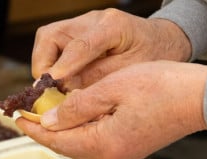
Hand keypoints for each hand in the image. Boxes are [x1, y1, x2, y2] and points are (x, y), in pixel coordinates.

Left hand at [16, 61, 206, 158]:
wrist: (202, 98)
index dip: (35, 131)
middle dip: (45, 131)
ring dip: (61, 130)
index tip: (17, 120)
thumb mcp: (112, 89)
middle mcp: (113, 155)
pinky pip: (96, 140)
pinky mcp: (130, 146)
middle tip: (26, 116)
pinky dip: (80, 129)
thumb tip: (49, 121)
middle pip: (68, 146)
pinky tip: (73, 116)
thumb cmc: (163, 88)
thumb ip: (76, 107)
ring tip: (44, 114)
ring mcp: (123, 153)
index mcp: (106, 143)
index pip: (58, 141)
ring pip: (81, 143)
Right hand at [32, 9, 191, 88]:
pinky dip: (51, 66)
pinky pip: (52, 47)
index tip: (51, 85)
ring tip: (54, 88)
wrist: (162, 41)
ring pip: (45, 40)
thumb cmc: (153, 56)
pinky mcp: (75, 32)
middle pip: (50, 36)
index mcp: (114, 26)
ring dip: (44, 66)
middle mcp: (92, 20)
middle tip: (49, 90)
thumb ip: (99, 79)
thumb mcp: (132, 73)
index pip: (80, 46)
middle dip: (43, 65)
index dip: (62, 67)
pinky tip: (62, 82)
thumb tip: (66, 90)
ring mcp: (81, 24)